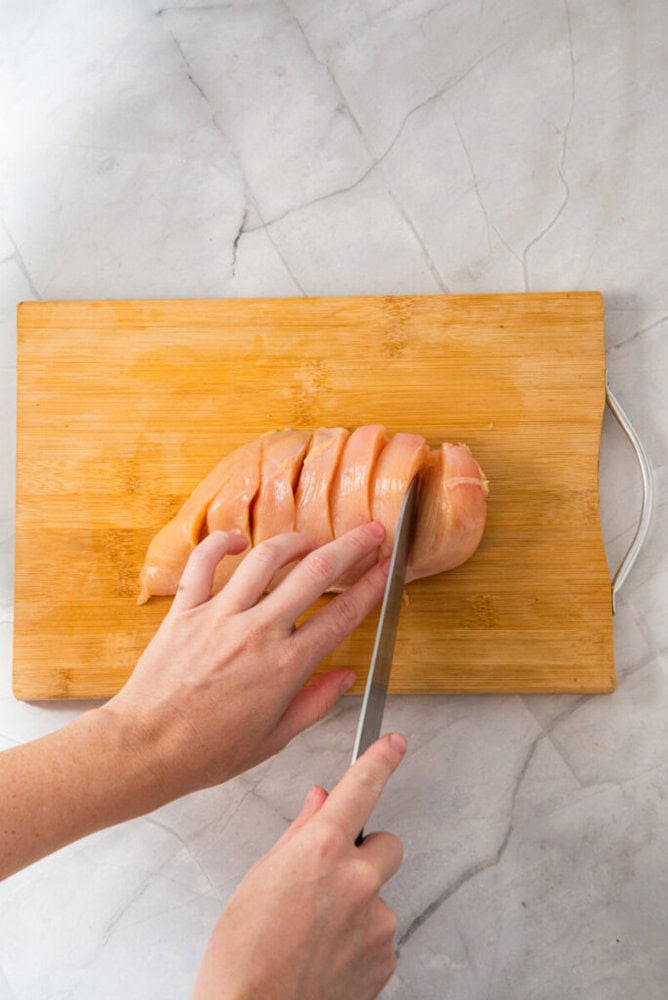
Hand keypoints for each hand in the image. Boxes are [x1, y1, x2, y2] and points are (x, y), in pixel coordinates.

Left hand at [102, 523, 388, 801]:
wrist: (146, 748)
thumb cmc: (207, 751)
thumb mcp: (275, 739)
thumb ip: (315, 703)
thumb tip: (345, 678)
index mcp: (286, 666)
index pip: (342, 614)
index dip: (371, 586)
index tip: (385, 569)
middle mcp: (258, 632)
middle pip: (315, 573)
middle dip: (350, 547)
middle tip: (368, 534)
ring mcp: (220, 615)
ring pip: (266, 558)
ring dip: (295, 541)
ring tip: (310, 541)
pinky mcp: (186, 609)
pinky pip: (204, 562)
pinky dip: (222, 543)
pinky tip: (238, 541)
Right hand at [192, 733, 406, 999]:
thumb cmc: (243, 953)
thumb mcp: (261, 876)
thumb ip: (300, 833)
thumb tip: (319, 802)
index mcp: (321, 850)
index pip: (361, 788)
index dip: (381, 760)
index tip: (394, 744)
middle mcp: (357, 880)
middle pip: (387, 844)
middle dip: (366, 854)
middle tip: (333, 878)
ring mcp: (376, 921)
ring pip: (379, 895)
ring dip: (358, 904)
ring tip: (316, 932)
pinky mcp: (385, 958)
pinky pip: (380, 935)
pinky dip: (360, 941)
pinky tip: (327, 955)